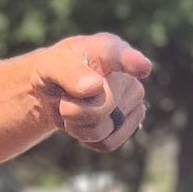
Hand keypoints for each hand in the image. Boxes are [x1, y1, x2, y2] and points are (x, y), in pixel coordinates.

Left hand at [35, 32, 150, 152]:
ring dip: (79, 126)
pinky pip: (107, 143)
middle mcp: (127, 73)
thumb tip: (94, 87)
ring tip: (76, 109)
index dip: (133, 62)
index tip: (142, 68)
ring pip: (103, 129)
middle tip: (65, 99)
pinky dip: (88, 139)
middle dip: (75, 110)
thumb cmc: (55, 71)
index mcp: (107, 49)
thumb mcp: (50, 65)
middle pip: (103, 106)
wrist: (56, 91)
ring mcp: (134, 98)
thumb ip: (69, 72)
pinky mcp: (132, 121)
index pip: (122, 56)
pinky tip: (86, 122)